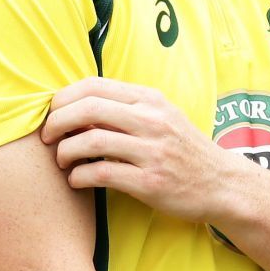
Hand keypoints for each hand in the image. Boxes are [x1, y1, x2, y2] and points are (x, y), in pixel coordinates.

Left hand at [42, 78, 231, 221]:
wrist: (222, 184)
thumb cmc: (184, 151)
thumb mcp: (163, 117)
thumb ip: (127, 109)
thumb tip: (76, 107)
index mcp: (151, 100)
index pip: (94, 86)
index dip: (63, 99)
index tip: (53, 115)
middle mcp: (152, 121)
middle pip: (87, 109)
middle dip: (56, 123)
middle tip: (47, 138)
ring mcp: (153, 152)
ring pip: (90, 142)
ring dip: (64, 152)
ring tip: (62, 161)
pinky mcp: (150, 182)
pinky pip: (101, 174)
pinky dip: (79, 177)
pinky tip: (77, 180)